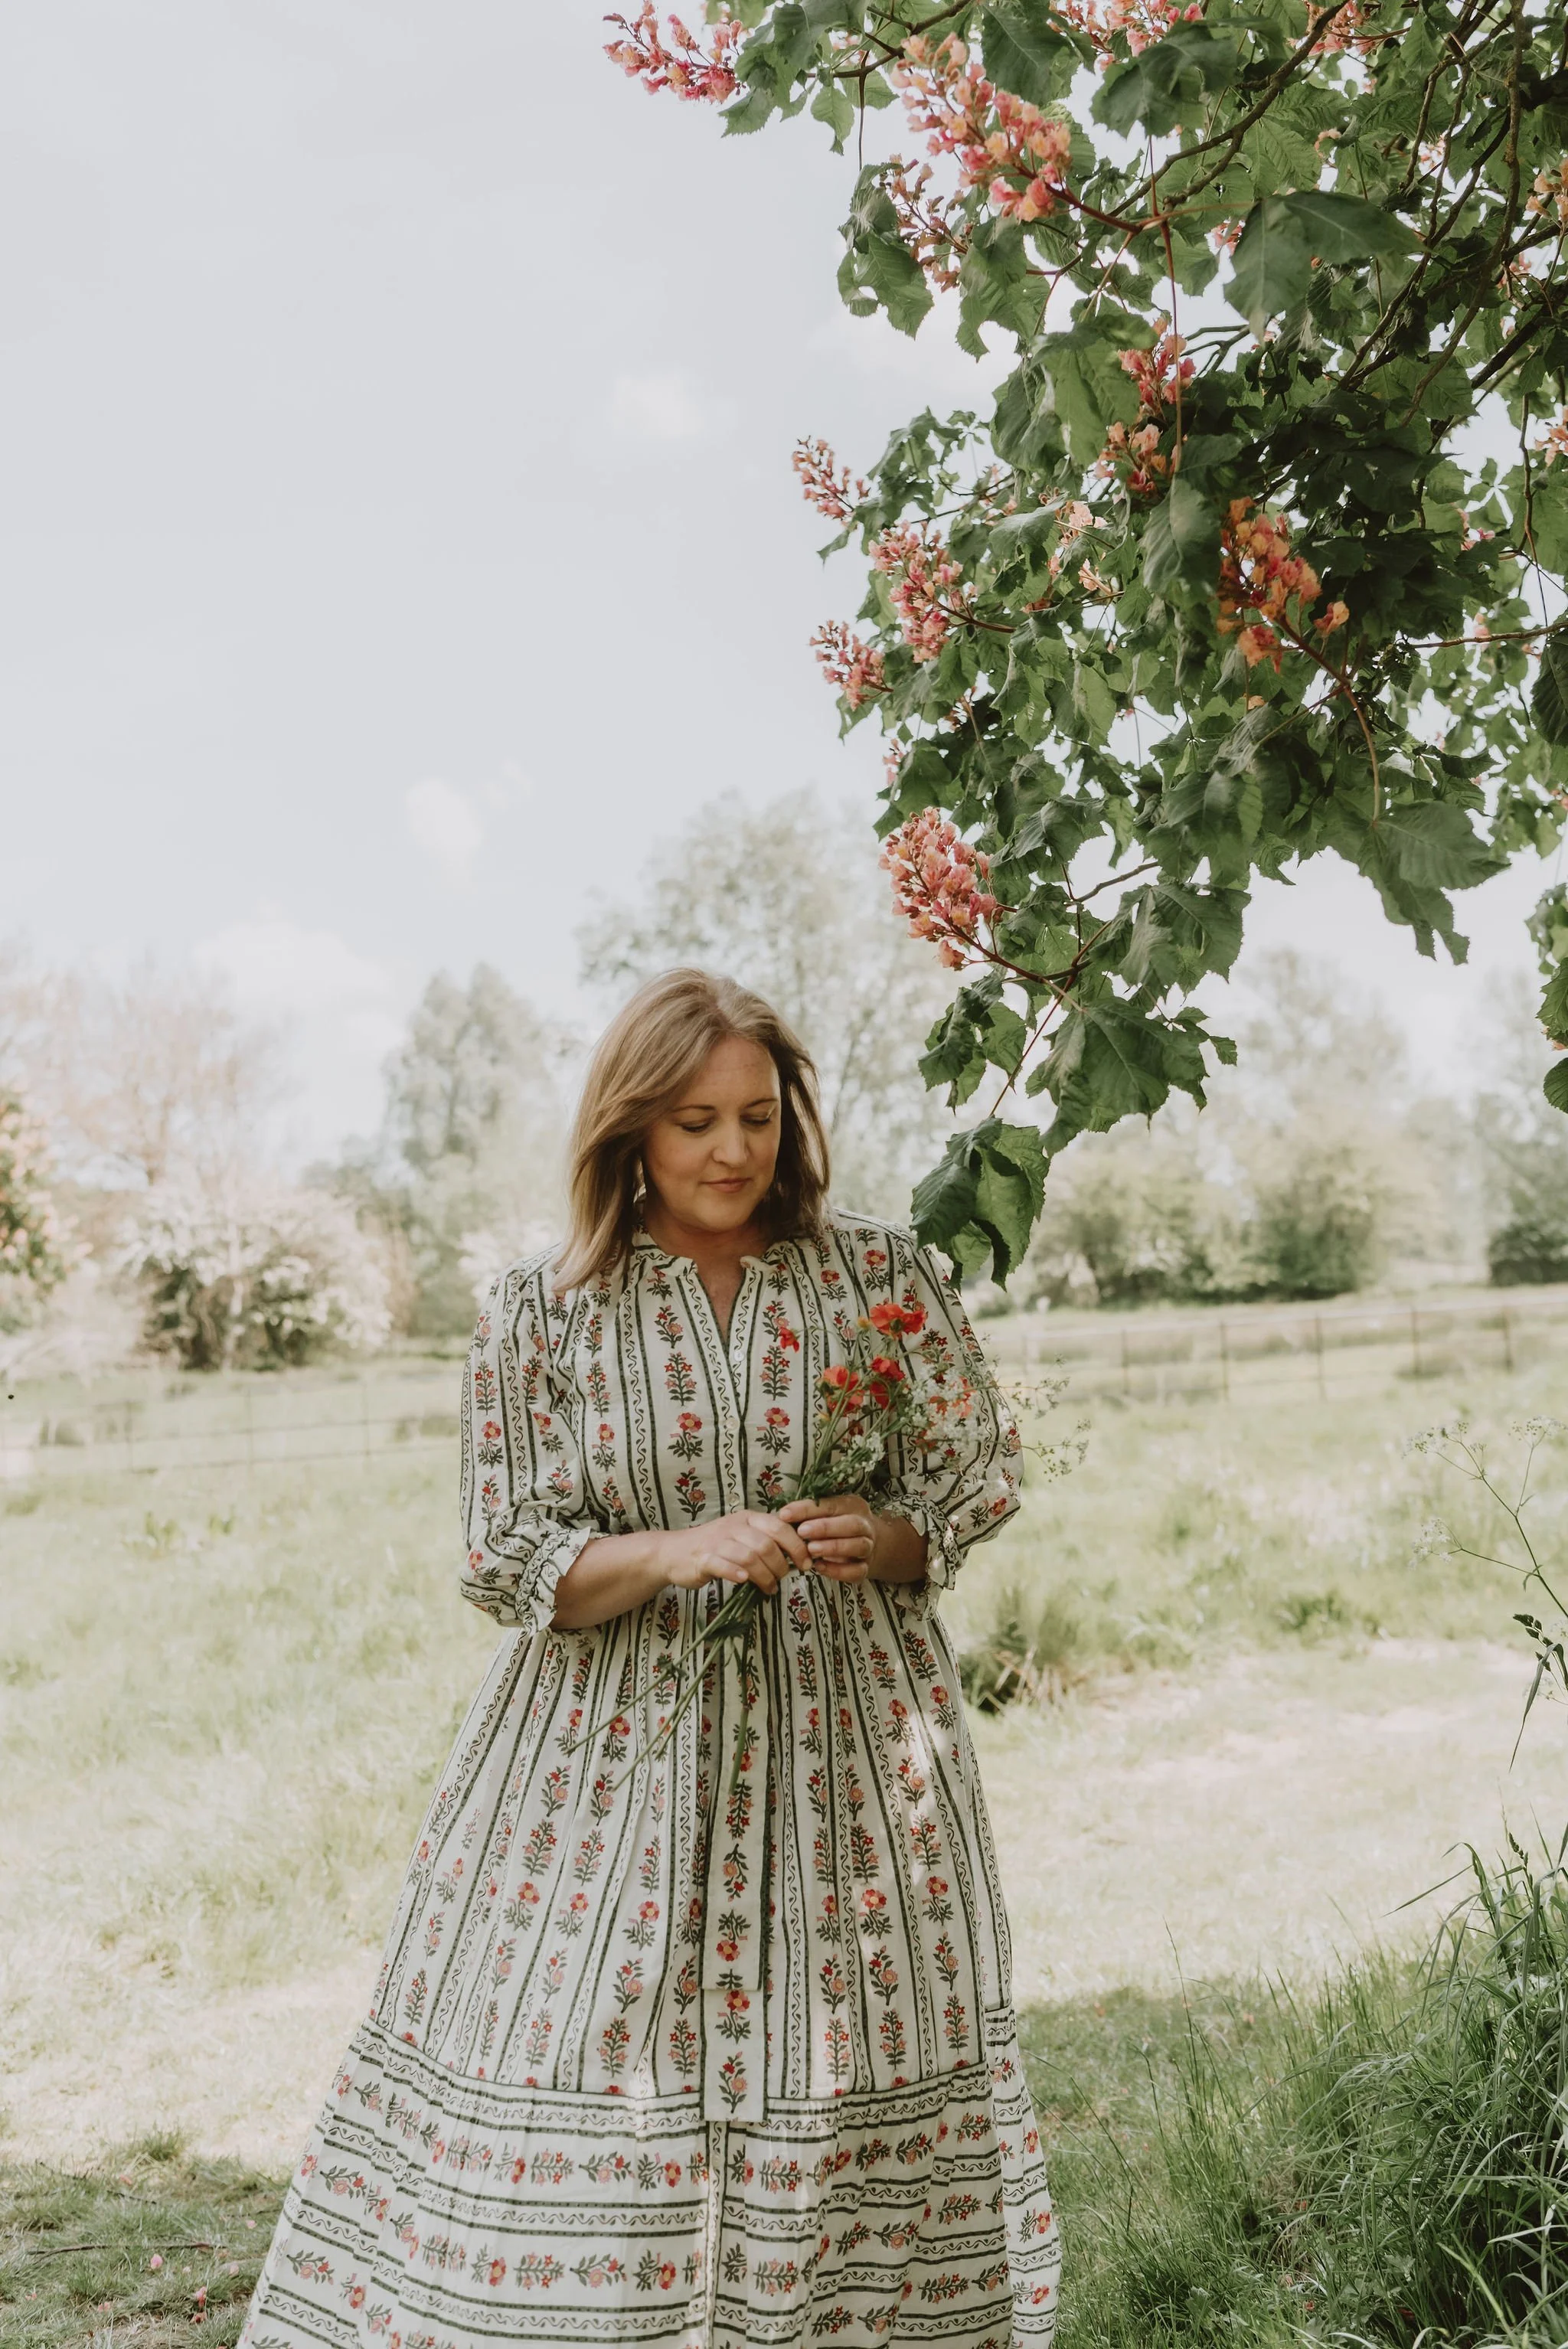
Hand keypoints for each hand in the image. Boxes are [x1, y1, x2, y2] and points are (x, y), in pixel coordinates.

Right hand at [658, 1510, 811, 1599]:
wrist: (674, 1552)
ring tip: (768, 1588)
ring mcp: (717, 1542)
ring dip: (764, 1576)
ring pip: (748, 1557)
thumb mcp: (742, 1536)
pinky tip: (744, 1581)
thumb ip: (766, 1541)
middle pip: (766, 1545)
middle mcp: (733, 1526)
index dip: (797, 1546)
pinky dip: (736, 1573)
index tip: (806, 1564)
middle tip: (782, 1579)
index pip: (779, 1526)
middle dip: (780, 1566)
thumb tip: (798, 1555)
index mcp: (748, 1518)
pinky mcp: (703, 1559)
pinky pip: (723, 1565)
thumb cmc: (715, 1546)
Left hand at [777, 1492, 875, 1584]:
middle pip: (852, 1524)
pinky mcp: (865, 1567)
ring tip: (811, 1550)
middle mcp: (865, 1525)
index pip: (831, 1504)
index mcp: (853, 1506)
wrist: (864, 1543)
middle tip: (802, 1532)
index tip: (785, 1515)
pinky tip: (820, 1567)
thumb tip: (783, 1517)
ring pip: (858, 1546)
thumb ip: (810, 1514)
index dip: (807, 1509)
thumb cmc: (837, 1525)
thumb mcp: (825, 1514)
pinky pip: (857, 1571)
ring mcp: (868, 1547)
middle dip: (826, 1528)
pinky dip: (839, 1570)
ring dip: (833, 1547)